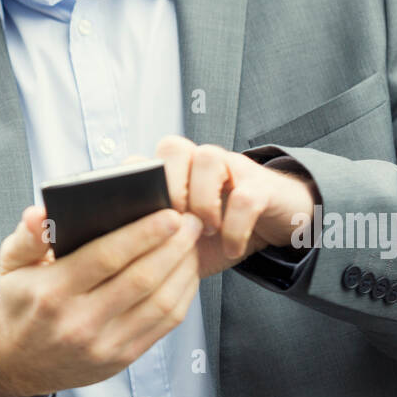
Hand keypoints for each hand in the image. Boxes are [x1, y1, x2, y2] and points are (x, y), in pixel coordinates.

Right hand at [0, 200, 203, 396]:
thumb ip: (27, 235)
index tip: (169, 213)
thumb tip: (40, 213)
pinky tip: (185, 272)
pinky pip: (164, 325)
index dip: (143, 234)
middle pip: (141, 279)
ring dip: (183, 269)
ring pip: (160, 303)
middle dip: (174, 246)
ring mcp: (104, 346)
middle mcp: (79, 323)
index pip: (106, 257)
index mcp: (52, 293)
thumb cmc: (19, 303)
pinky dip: (182, 295)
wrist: (16, 363)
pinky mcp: (121, 359)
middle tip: (191, 221)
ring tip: (192, 243)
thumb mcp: (11, 264)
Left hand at [150, 137, 316, 278]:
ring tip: (206, 233)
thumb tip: (120, 248)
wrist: (275, 224)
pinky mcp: (262, 185)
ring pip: (208, 158)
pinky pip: (244, 197)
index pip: (141, 159)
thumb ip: (156, 237)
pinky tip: (231, 248)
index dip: (135, 185)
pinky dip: (234, 228)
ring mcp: (232, 168)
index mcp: (175, 171)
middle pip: (172, 147)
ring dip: (202, 201)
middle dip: (168, 187)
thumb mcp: (183, 240)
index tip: (137, 223)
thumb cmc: (220, 232)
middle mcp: (200, 161)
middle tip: (174, 225)